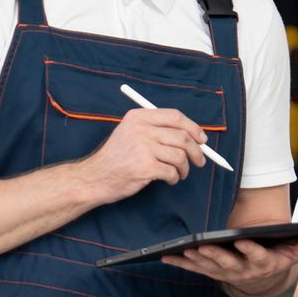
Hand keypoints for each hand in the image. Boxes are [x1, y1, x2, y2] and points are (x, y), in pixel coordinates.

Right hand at [79, 108, 207, 201]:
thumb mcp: (130, 132)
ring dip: (185, 168)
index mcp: (139, 117)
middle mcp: (141, 129)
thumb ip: (156, 129)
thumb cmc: (117, 157)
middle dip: (197, 151)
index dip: (193, 128)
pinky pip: (172, 172)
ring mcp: (143, 148)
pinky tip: (168, 180)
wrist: (96, 177)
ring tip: (179, 173)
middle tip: (200, 161)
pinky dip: (175, 178)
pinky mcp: (145, 167)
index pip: (175, 116)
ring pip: (180, 156)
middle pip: (182, 136)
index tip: (202, 139)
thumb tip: (193, 136)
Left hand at [165, 232, 297, 296]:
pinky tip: (167, 255)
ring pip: (209, 267)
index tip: (244, 240)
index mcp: (264, 263)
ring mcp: (225, 273)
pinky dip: (180, 262)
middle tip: (204, 245)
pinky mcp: (211, 271)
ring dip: (196, 259)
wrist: (262, 279)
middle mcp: (243, 271)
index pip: (258, 257)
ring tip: (184, 249)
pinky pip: (194, 268)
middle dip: (216, 255)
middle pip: (229, 264)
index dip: (251, 250)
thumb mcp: (295, 251)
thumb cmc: (277, 256)